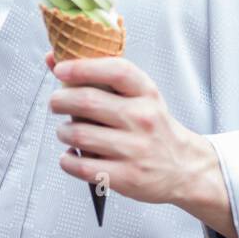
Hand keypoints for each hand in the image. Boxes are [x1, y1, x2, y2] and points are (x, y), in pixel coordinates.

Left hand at [44, 50, 211, 208]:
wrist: (184, 168)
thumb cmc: (153, 128)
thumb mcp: (138, 97)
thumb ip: (99, 78)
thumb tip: (53, 60)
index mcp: (146, 94)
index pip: (115, 70)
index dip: (82, 67)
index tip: (60, 69)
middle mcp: (143, 119)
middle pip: (88, 101)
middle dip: (60, 100)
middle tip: (56, 103)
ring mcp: (135, 149)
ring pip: (79, 134)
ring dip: (62, 131)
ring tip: (65, 131)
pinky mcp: (127, 177)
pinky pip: (82, 166)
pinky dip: (67, 160)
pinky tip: (71, 155)